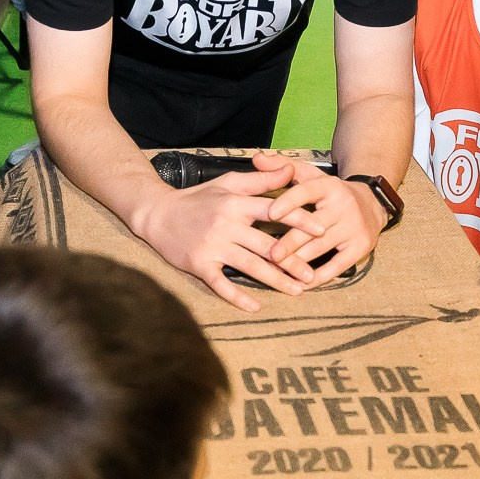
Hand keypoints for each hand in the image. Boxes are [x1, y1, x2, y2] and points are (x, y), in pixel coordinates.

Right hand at [134, 164, 309, 311]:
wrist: (157, 214)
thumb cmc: (198, 198)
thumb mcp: (228, 183)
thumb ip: (261, 180)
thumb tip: (291, 171)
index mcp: (236, 203)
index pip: (274, 212)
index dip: (299, 221)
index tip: (322, 231)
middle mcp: (226, 224)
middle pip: (266, 246)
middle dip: (292, 262)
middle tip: (314, 275)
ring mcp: (212, 246)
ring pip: (250, 266)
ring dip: (275, 281)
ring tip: (297, 291)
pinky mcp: (198, 264)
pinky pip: (221, 284)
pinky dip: (238, 297)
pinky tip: (256, 307)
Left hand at [259, 155, 385, 287]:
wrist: (372, 203)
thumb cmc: (330, 192)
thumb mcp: (310, 176)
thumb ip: (281, 167)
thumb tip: (256, 158)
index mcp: (328, 186)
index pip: (306, 192)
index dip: (289, 202)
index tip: (270, 213)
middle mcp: (344, 205)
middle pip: (313, 227)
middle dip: (290, 242)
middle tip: (270, 255)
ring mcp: (354, 228)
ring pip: (322, 247)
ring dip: (299, 262)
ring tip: (278, 272)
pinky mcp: (361, 247)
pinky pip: (337, 266)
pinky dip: (319, 277)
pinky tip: (301, 284)